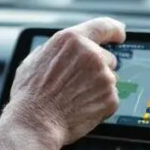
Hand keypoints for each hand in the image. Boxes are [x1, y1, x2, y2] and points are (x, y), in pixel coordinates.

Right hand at [0, 17, 125, 149]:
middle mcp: (91, 54)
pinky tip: (80, 106)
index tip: (119, 34)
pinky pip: (110, 97)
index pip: (103, 26)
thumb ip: (58, 49)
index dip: (114, 30)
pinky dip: (99, 102)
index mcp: (71, 40)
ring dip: (97, 86)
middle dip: (97, 68)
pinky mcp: (111, 98)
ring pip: (109, 78)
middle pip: (107, 57)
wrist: (35, 123)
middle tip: (76, 82)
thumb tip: (68, 48)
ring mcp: (104, 77)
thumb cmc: (30, 93)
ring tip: (74, 96)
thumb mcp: (35, 59)